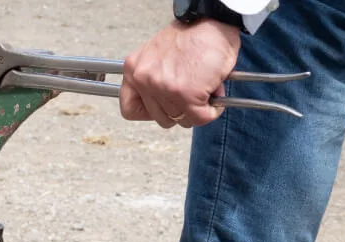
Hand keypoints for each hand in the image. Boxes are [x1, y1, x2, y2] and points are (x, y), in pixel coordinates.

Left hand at [120, 20, 240, 128]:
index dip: (148, 112)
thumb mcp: (158, 56)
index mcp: (134, 69)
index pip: (129, 109)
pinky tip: (215, 97)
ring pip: (180, 119)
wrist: (215, 19)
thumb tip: (172, 106)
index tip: (160, 108)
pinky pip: (200, 117)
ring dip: (195, 110)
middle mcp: (145, 80)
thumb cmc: (192, 35)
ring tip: (203, 91)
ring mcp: (165, 89)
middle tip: (190, 96)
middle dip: (178, 110)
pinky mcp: (187, 95)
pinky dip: (211, 111)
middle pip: (160, 117)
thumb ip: (156, 83)